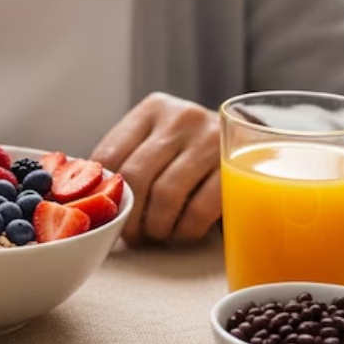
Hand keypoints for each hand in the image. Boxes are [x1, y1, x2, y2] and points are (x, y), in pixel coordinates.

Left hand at [91, 93, 221, 244]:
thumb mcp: (160, 140)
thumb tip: (89, 198)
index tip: (106, 214)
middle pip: (136, 176)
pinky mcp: (235, 167)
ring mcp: (211, 139)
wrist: (255, 144)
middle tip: (132, 235)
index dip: (101, 192)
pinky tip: (183, 233)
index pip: (110, 154)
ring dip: (156, 226)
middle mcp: (181, 117)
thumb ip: (130, 156)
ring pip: (166, 195)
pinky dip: (185, 230)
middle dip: (130, 216)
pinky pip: (199, 209)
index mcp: (153, 109)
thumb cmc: (194, 152)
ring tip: (157, 234)